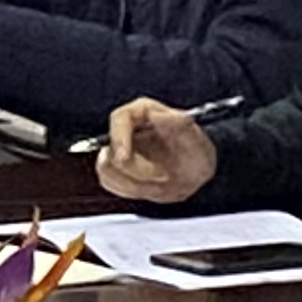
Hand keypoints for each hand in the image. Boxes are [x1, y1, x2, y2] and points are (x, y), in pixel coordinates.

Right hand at [96, 99, 216, 203]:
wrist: (195, 172)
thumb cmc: (194, 151)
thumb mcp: (194, 137)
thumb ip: (178, 123)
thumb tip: (157, 115)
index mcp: (143, 112)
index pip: (119, 118)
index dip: (118, 137)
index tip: (125, 157)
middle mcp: (126, 128)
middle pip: (111, 148)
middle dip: (135, 169)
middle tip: (161, 175)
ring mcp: (119, 150)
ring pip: (106, 168)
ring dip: (133, 183)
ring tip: (158, 184)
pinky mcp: (115, 168)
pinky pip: (109, 182)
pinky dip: (129, 189)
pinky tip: (148, 187)